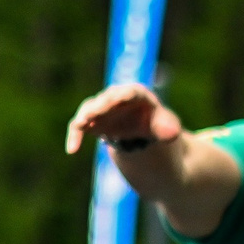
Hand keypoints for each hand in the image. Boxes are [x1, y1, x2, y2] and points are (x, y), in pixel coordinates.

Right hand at [64, 82, 182, 155]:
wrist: (143, 132)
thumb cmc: (157, 125)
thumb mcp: (166, 126)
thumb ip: (169, 128)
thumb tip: (171, 134)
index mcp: (136, 94)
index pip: (128, 93)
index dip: (119, 97)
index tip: (110, 102)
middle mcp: (115, 97)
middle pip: (105, 100)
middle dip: (97, 107)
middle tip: (89, 116)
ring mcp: (101, 108)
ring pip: (88, 110)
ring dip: (83, 119)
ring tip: (79, 128)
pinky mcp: (91, 121)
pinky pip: (79, 126)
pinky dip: (75, 136)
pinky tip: (72, 150)